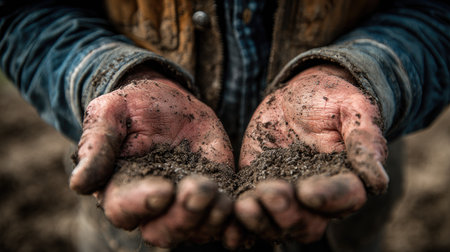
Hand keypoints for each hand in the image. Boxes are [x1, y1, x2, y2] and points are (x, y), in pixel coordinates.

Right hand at [69, 68, 233, 246]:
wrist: (169, 98)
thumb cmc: (133, 105)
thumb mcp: (110, 114)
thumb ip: (98, 147)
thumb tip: (78, 184)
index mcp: (121, 189)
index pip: (124, 210)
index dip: (142, 205)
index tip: (163, 189)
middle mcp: (153, 205)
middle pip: (162, 232)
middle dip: (182, 218)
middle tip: (198, 190)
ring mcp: (186, 201)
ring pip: (196, 230)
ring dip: (210, 219)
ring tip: (221, 196)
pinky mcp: (215, 191)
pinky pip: (225, 218)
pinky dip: (235, 222)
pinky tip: (244, 211)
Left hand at [235, 65, 387, 242]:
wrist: (297, 94)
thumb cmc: (330, 97)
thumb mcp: (352, 108)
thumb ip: (364, 140)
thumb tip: (377, 181)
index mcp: (346, 179)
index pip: (344, 198)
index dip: (328, 198)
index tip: (307, 190)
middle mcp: (317, 197)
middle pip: (308, 223)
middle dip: (289, 214)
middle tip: (270, 193)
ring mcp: (286, 195)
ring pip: (277, 224)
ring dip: (261, 221)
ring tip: (244, 207)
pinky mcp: (257, 187)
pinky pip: (250, 212)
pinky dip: (239, 222)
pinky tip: (227, 221)